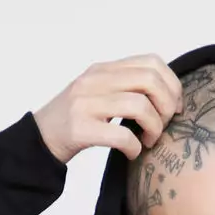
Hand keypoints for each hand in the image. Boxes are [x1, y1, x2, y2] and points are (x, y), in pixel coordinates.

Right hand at [33, 55, 183, 165]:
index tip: (175, 107)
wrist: (39, 139)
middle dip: (167, 106)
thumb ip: (125, 87)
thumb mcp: (99, 93)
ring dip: (154, 128)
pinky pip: (121, 135)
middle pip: (150, 80)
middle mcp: (95, 81)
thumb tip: (167, 94)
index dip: (172, 84)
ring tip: (148, 141)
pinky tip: (132, 153)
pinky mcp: (80, 129)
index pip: (151, 62)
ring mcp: (86, 103)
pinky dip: (134, 148)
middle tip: (164, 126)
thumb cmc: (76, 121)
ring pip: (140, 106)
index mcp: (104, 69)